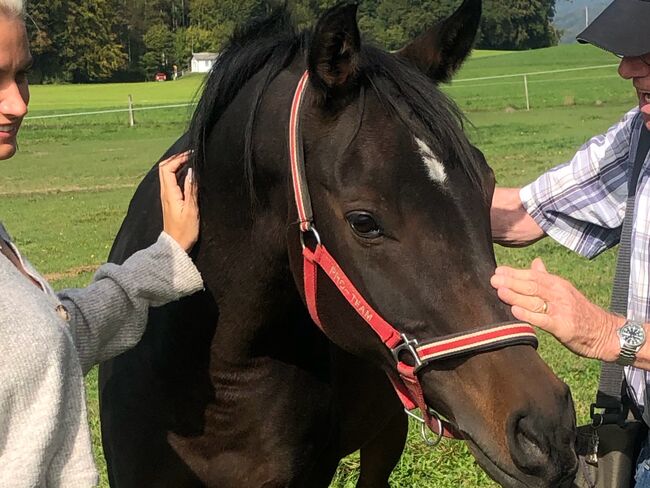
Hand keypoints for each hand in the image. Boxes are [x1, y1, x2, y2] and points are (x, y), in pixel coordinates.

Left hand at [159, 151, 198, 251]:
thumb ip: (191, 190)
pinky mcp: (170, 201)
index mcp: (169, 193)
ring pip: (167, 174)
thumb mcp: (192, 210)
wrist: (176, 246)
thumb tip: (192, 172)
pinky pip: (171, 181)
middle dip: (177, 158)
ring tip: (191, 162)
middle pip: (164, 168)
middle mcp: (165, 193)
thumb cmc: (185, 231)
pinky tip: (189, 175)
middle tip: (191, 156)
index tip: (191, 155)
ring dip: (177, 165)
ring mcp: (166, 197)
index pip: (167, 168)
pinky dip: (178, 174)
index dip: (178, 158)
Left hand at [490, 258, 622, 361]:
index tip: (497, 271)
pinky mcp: (563, 327)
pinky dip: (528, 315)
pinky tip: (514, 312)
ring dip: (515, 295)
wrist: (606, 333)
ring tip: (498, 290)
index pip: (533, 275)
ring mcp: (562, 310)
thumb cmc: (581, 312)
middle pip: (532, 285)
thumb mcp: (565, 291)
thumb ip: (547, 278)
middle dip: (511, 282)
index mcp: (558, 284)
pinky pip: (543, 319)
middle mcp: (559, 294)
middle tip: (492, 279)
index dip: (514, 273)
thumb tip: (535, 262)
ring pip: (535, 300)